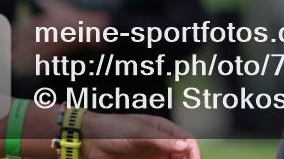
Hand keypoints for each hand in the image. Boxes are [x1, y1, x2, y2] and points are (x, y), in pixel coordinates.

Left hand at [11, 0, 107, 67]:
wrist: (87, 28)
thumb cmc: (72, 16)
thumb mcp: (58, 6)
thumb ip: (46, 0)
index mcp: (41, 23)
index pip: (21, 30)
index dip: (11, 35)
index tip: (2, 37)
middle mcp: (42, 36)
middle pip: (22, 45)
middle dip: (10, 50)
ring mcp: (48, 46)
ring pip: (29, 55)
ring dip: (17, 59)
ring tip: (7, 63)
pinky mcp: (54, 53)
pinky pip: (40, 60)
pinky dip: (32, 65)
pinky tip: (25, 69)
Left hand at [81, 112, 200, 158]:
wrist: (88, 142)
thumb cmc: (112, 129)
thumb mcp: (138, 132)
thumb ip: (161, 140)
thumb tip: (185, 145)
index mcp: (163, 128)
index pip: (188, 139)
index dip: (194, 151)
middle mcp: (161, 143)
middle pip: (184, 154)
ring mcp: (153, 155)